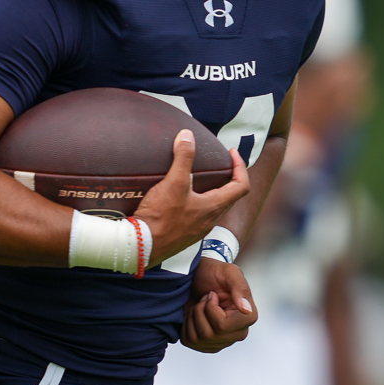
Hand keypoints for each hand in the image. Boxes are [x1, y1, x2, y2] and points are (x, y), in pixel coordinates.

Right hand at [136, 130, 249, 260]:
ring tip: (198, 178)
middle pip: (229, 197)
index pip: (241, 186)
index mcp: (214, 207)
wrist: (142, 247)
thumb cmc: (161, 218)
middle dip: (227, 178)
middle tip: (218, 164)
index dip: (240, 166)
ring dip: (212, 191)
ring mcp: (198, 230)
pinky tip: (180, 198)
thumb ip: (183, 158)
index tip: (231, 153)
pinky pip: (198, 216)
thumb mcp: (173, 183)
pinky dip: (197, 202)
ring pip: (214, 207)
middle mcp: (210, 221)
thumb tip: (187, 136)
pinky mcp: (185, 235)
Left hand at [182, 257, 256, 351]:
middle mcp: (237, 333)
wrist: (199, 276)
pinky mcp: (206, 344)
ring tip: (199, 304)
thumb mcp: (229, 272)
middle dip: (200, 312)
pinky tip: (194, 315)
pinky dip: (186, 326)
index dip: (210, 308)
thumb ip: (240, 288)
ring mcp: (222, 341)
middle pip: (209, 335)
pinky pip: (190, 342)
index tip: (212, 294)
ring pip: (198, 339)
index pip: (223, 325)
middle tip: (204, 298)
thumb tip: (246, 310)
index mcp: (248, 317)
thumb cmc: (214, 273)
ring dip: (193, 317)